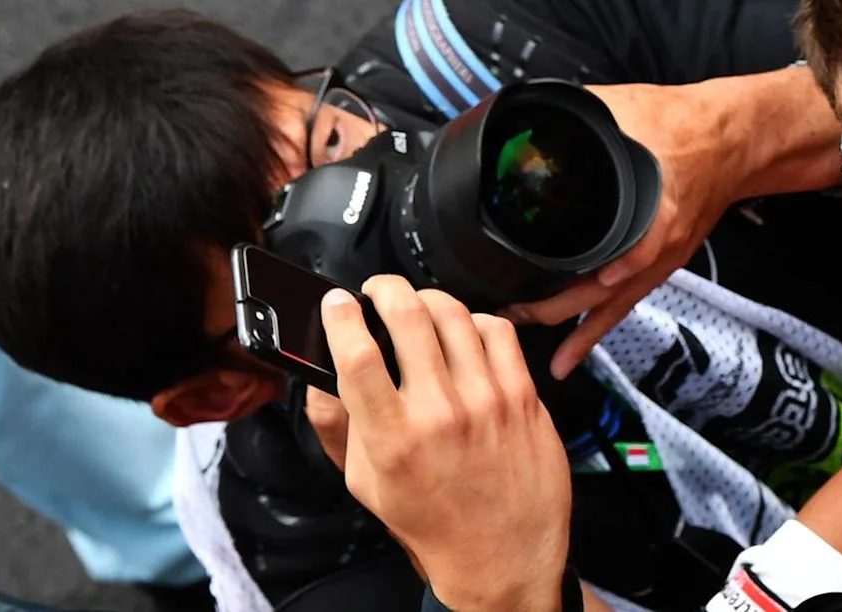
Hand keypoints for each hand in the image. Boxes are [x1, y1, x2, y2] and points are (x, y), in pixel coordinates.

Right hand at [313, 277, 571, 611]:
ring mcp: (487, 400)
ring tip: (415, 305)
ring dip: (426, 298)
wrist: (502, 552)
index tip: (336, 303)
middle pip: (407, 317)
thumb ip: (339, 427)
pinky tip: (462, 329)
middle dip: (384, 288)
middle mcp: (441, 414)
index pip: (357, 356)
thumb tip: (319, 379)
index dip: (341, 317)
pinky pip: (498, 330)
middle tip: (376, 290)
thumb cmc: (433, 521)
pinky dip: (474, 318)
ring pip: (453, 314)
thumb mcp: (365, 484)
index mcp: (393, 440)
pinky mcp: (523, 395)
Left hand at [514, 78, 786, 377]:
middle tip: (508, 308)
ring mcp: (656, 260)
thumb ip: (581, 110)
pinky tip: (567, 358)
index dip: (612, 266)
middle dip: (554, 304)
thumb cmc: (684, 122)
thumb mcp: (630, 106)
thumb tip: (530, 109)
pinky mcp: (656, 266)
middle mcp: (656, 241)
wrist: (732, 140)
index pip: (638, 244)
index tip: (567, 281)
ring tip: (528, 341)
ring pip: (609, 305)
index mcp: (655, 201)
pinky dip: (592, 333)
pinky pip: (620, 307)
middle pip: (607, 289)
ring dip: (569, 326)